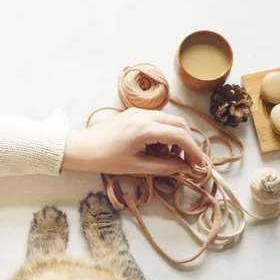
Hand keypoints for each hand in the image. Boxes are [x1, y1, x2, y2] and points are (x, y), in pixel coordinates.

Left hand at [62, 108, 203, 174]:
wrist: (81, 148)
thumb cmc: (105, 159)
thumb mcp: (136, 167)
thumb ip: (163, 167)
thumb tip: (184, 168)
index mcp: (145, 129)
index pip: (180, 135)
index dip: (193, 151)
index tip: (198, 166)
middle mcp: (145, 115)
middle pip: (179, 124)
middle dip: (187, 143)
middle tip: (188, 162)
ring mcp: (140, 111)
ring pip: (170, 121)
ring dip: (176, 138)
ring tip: (168, 158)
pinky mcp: (135, 113)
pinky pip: (159, 120)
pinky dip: (164, 134)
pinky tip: (157, 149)